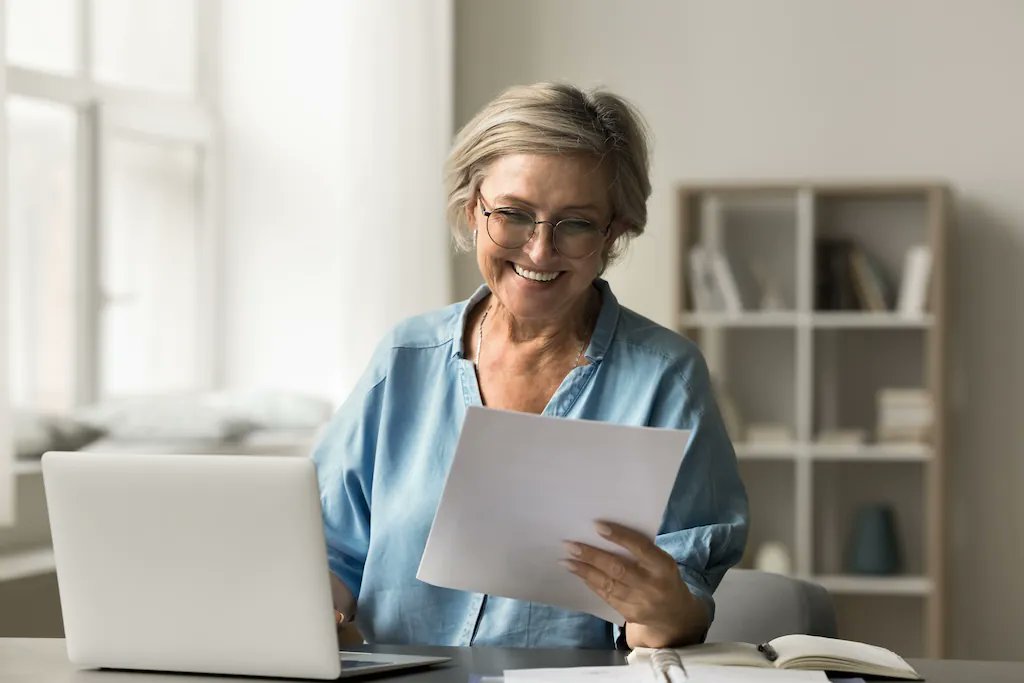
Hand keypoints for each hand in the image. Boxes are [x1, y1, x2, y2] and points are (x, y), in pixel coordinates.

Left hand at [561, 521, 707, 647]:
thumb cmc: (662, 577)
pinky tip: (579, 574)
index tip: (597, 525)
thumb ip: (640, 551)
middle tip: (570, 545)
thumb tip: (604, 533)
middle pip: (618, 568)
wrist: (674, 614)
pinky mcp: (630, 614)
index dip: (619, 536)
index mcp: (663, 565)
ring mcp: (641, 602)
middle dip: (591, 556)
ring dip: (584, 571)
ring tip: (567, 560)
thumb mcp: (661, 562)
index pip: (640, 547)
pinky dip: (591, 583)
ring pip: (608, 584)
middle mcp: (653, 585)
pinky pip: (606, 596)